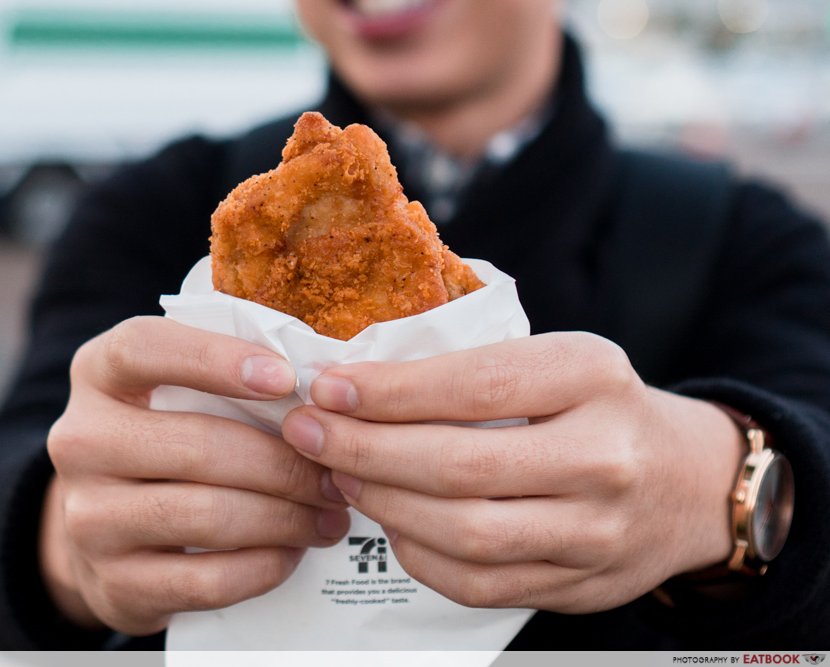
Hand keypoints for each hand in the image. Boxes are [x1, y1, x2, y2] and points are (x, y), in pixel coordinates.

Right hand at [41, 316, 350, 634]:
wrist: (100, 532)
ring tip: (328, 514)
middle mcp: (80, 441)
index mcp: (97, 375)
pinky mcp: (113, 583)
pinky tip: (294, 552)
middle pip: (198, 445)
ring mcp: (89, 518)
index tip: (286, 378)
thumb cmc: (165, 442)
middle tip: (334, 473)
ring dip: (285, 517)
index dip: (215, 359)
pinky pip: (206, 579)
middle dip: (284, 463)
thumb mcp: (172, 392)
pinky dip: (264, 566)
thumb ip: (226, 376)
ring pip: (207, 515)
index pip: (144, 348)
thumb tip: (323, 385)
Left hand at [281, 332, 743, 612]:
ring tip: (340, 473)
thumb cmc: (600, 408)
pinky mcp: (579, 584)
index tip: (328, 386)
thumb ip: (475, 366)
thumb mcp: (560, 360)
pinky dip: (417, 554)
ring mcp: (596, 530)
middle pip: (460, 466)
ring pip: (464, 532)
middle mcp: (603, 456)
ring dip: (384, 504)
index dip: (390, 391)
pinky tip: (390, 522)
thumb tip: (358, 381)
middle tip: (309, 433)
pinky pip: (477, 582)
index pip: (475, 385)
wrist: (688, 483)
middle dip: (366, 450)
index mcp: (593, 376)